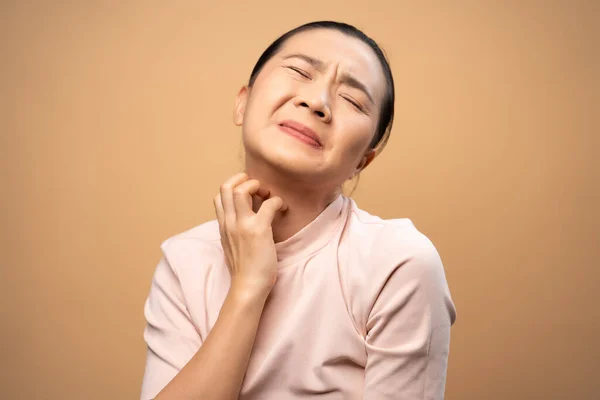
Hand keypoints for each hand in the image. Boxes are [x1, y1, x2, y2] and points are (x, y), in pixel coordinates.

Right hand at [213, 172, 286, 295]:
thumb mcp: (232, 246)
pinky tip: (282, 209)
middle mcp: (229, 222)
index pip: (218, 195)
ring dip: (257, 186)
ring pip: (241, 190)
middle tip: (258, 189)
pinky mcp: (258, 230)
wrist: (248, 287)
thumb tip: (243, 222)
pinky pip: (268, 204)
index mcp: (223, 226)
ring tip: (268, 195)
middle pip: (226, 186)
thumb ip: (234, 231)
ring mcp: (242, 225)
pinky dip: (278, 201)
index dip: (234, 187)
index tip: (249, 193)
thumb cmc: (244, 270)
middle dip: (244, 179)